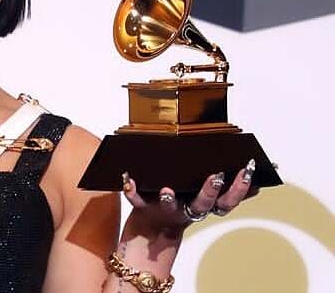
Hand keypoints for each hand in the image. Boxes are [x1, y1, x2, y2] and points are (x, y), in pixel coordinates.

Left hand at [122, 159, 257, 238]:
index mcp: (206, 204)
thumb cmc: (184, 198)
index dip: (240, 188)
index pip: (229, 200)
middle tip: (216, 176)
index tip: (247, 169)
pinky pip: (136, 200)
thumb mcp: (207, 191)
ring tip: (167, 190)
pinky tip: (128, 177)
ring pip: (170, 206)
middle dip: (210, 191)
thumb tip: (262, 167)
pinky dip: (132, 190)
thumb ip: (230, 183)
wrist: (154, 225)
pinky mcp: (144, 207)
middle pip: (203, 204)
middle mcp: (189, 209)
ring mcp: (166, 209)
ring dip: (169, 199)